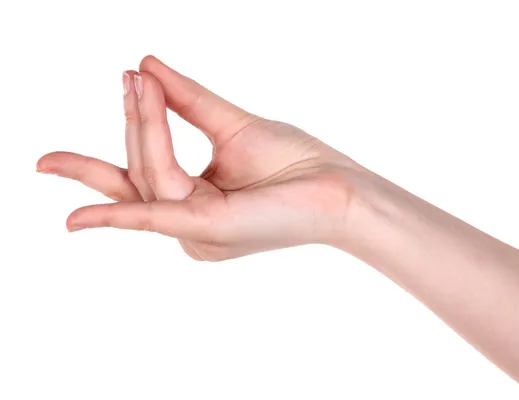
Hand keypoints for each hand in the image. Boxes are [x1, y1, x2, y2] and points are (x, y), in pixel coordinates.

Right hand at [37, 56, 359, 260]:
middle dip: (133, 123)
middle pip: (141, 172)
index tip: (126, 79)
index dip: (129, 128)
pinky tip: (77, 218)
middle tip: (126, 79)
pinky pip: (157, 216)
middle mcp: (190, 226)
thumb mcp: (231, 126)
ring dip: (145, 126)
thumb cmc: (295, 162)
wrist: (340, 187)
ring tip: (139, 83)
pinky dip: (117, 217)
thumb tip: (144, 66)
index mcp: (194, 205)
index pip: (144, 170)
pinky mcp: (210, 230)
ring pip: (151, 177)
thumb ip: (187, 102)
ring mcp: (198, 233)